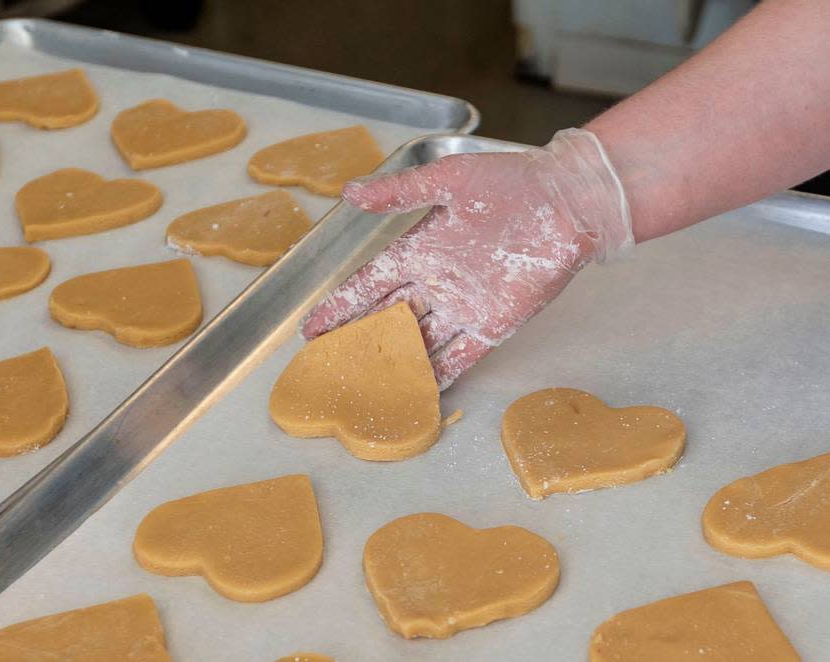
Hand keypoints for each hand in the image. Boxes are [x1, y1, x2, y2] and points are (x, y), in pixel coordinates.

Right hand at [301, 128, 633, 389]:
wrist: (567, 200)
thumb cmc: (510, 181)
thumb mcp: (447, 180)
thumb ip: (399, 192)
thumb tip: (349, 192)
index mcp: (419, 249)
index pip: (369, 284)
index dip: (340, 306)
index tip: (312, 327)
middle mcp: (436, 283)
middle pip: (388, 319)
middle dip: (359, 342)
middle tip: (329, 366)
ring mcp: (463, 307)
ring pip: (419, 342)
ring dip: (395, 364)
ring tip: (365, 387)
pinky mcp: (494, 324)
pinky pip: (461, 356)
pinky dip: (440, 376)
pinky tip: (418, 393)